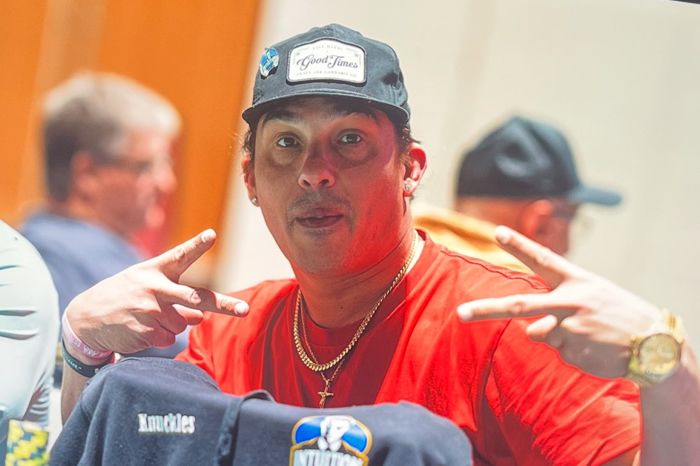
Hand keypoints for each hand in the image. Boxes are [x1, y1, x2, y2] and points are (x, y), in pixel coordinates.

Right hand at [65, 229, 248, 356]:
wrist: (85, 318)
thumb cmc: (124, 296)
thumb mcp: (147, 286)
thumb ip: (177, 296)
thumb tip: (200, 316)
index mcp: (156, 270)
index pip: (180, 256)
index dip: (197, 245)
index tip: (211, 235)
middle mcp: (154, 288)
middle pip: (195, 297)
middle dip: (224, 305)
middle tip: (245, 309)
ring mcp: (149, 311)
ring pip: (182, 324)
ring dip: (170, 324)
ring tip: (144, 317)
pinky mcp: (144, 332)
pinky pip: (168, 339)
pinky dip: (158, 338)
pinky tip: (138, 329)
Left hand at [457, 226, 661, 378]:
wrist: (652, 342)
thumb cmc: (616, 313)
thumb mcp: (592, 293)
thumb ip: (558, 299)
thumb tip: (528, 326)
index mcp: (575, 280)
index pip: (543, 258)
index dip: (519, 245)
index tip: (498, 232)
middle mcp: (569, 301)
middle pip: (519, 305)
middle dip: (486, 310)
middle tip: (460, 314)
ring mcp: (570, 327)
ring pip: (537, 332)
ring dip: (554, 334)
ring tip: (584, 333)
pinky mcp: (572, 350)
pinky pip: (556, 349)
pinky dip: (569, 349)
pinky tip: (591, 346)